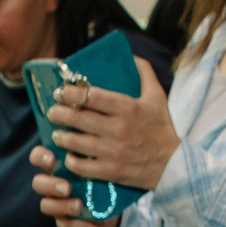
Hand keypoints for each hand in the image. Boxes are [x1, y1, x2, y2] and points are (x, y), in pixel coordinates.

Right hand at [28, 146, 124, 226]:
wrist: (110, 207)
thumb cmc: (100, 177)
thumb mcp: (96, 163)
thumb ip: (90, 153)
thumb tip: (93, 138)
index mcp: (56, 167)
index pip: (38, 157)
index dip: (40, 157)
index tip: (51, 159)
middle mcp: (52, 185)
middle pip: (38, 183)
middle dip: (50, 185)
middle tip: (66, 188)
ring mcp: (57, 205)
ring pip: (46, 206)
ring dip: (61, 206)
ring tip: (79, 205)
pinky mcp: (67, 224)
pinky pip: (67, 226)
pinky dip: (80, 225)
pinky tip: (94, 222)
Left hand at [45, 61, 175, 190]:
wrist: (172, 165)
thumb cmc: (161, 128)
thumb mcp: (157, 96)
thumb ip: (144, 72)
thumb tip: (130, 55)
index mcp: (127, 108)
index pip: (92, 96)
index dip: (70, 93)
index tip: (61, 92)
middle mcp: (118, 129)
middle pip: (78, 118)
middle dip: (59, 113)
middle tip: (53, 112)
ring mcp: (113, 152)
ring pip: (76, 142)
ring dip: (61, 137)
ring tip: (57, 134)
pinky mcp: (111, 171)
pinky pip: (82, 167)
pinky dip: (71, 161)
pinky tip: (69, 155)